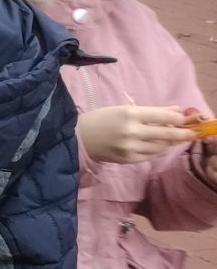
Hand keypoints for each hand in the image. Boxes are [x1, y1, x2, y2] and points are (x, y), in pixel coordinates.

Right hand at [78, 102, 197, 165]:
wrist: (77, 137)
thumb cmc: (100, 119)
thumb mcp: (123, 109)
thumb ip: (150, 111)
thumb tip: (177, 111)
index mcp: (130, 113)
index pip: (164, 116)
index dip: (179, 119)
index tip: (185, 119)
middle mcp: (132, 131)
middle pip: (166, 133)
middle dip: (182, 133)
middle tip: (190, 133)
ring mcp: (129, 147)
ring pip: (160, 146)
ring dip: (168, 143)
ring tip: (170, 139)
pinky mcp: (127, 159)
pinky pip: (150, 156)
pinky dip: (156, 151)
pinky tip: (157, 147)